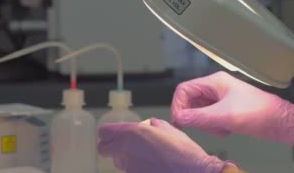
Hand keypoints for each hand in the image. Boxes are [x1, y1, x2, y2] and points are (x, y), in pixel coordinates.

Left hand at [98, 118, 231, 172]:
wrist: (190, 171)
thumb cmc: (183, 151)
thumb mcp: (170, 129)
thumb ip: (155, 125)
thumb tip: (152, 125)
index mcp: (132, 133)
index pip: (104, 131)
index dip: (109, 131)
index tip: (117, 131)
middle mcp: (125, 150)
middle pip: (103, 148)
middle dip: (110, 144)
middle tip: (124, 141)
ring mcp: (128, 166)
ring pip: (115, 159)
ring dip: (123, 154)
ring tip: (140, 152)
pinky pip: (127, 168)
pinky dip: (133, 164)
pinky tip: (148, 162)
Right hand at [171, 71, 293, 144]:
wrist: (280, 121)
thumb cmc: (259, 113)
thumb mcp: (226, 116)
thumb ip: (200, 117)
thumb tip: (178, 118)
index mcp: (216, 81)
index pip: (184, 89)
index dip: (178, 106)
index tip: (181, 122)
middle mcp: (216, 88)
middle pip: (190, 102)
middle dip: (195, 118)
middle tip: (205, 127)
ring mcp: (221, 99)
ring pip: (200, 112)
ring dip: (206, 124)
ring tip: (221, 129)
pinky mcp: (226, 109)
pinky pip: (210, 119)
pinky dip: (214, 127)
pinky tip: (227, 130)